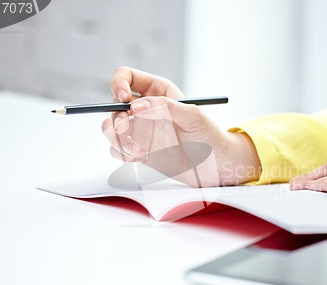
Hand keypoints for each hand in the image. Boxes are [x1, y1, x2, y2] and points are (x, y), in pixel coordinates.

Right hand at [102, 67, 261, 186]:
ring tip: (135, 150)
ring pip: (111, 127)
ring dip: (115, 138)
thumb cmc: (210, 136)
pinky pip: (117, 149)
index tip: (124, 98)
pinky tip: (140, 157)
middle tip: (124, 128)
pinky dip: (121, 153)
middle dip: (115, 116)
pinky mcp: (139, 150)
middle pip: (114, 104)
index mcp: (158, 91)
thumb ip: (166, 107)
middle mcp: (146, 109)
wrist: (216, 166)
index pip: (127, 77)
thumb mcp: (193, 116)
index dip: (119, 83)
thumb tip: (137, 105)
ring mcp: (141, 130)